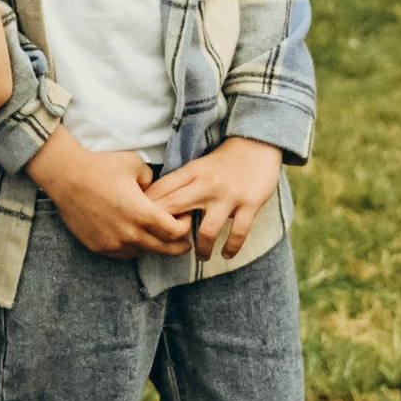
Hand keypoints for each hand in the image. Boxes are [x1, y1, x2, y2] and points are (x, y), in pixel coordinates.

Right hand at [28, 131, 193, 258]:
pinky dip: (132, 247)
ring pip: (142, 252)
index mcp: (143, 214)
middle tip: (184, 243)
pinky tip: (133, 236)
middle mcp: (130, 234)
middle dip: (177, 247)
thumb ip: (151, 179)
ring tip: (155, 236)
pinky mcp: (98, 246)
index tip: (185, 219)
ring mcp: (113, 243)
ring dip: (153, 246)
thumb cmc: (101, 166)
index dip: (185, 227)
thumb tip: (153, 190)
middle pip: (163, 250)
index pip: (175, 232)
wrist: (65, 176)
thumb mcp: (136, 164)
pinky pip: (122, 253)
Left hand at [150, 132, 284, 262]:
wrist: (257, 144)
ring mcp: (228, 195)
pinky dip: (231, 247)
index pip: (160, 190)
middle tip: (166, 245)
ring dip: (202, 248)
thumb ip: (181, 182)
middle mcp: (206, 183)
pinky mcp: (250, 203)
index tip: (143, 224)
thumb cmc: (224, 159)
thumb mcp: (198, 165)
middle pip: (174, 207)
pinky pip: (238, 232)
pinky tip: (226, 255)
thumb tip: (155, 204)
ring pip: (207, 230)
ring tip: (201, 256)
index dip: (146, 209)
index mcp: (191, 171)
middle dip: (165, 230)